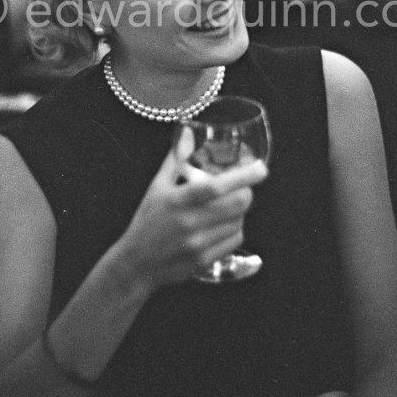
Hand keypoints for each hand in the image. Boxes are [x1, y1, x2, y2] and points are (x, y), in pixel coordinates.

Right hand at [117, 125, 266, 289]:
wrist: (136, 264)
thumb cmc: (147, 221)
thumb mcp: (157, 186)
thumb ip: (177, 159)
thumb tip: (188, 132)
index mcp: (179, 200)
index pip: (218, 186)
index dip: (243, 176)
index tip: (260, 168)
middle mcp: (190, 222)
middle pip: (238, 204)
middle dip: (246, 191)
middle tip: (241, 187)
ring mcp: (199, 243)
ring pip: (239, 221)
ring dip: (239, 210)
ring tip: (226, 206)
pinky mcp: (205, 260)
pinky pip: (234, 239)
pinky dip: (235, 229)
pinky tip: (221, 225)